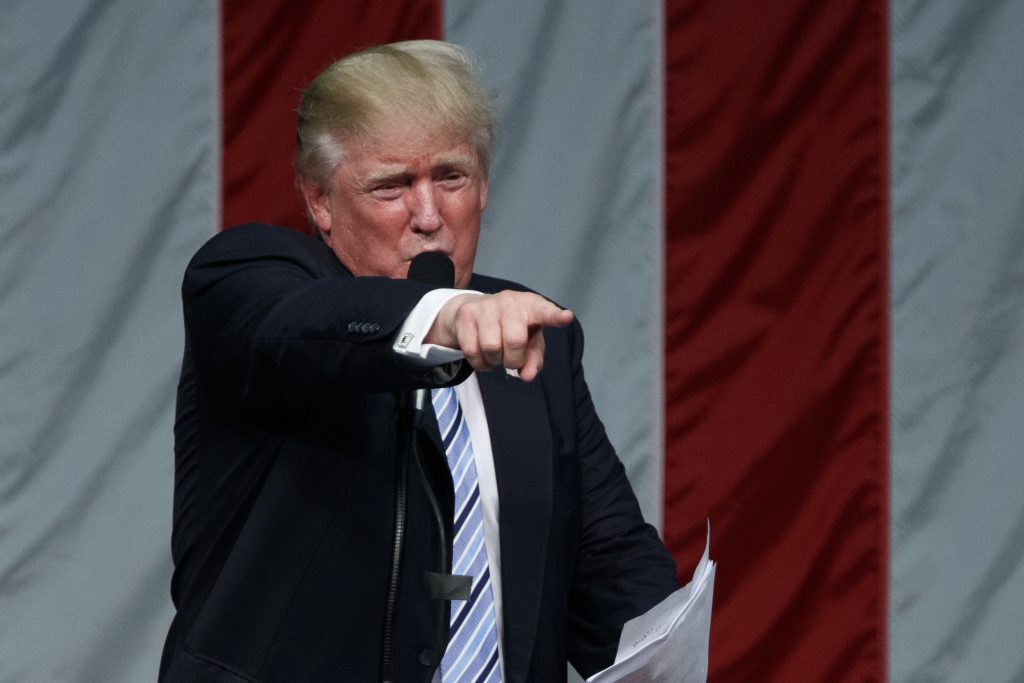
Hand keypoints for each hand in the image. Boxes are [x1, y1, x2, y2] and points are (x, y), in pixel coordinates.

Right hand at [425, 291, 573, 381]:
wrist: (473, 311)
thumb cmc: (510, 327)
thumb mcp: (528, 342)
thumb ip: (533, 359)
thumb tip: (527, 376)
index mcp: (532, 306)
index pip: (545, 312)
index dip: (556, 316)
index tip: (566, 317)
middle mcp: (510, 301)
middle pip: (514, 341)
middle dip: (513, 359)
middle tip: (511, 359)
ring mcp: (486, 305)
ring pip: (491, 347)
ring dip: (494, 361)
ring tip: (496, 355)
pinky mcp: (466, 314)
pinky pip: (472, 350)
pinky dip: (480, 363)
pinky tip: (483, 355)